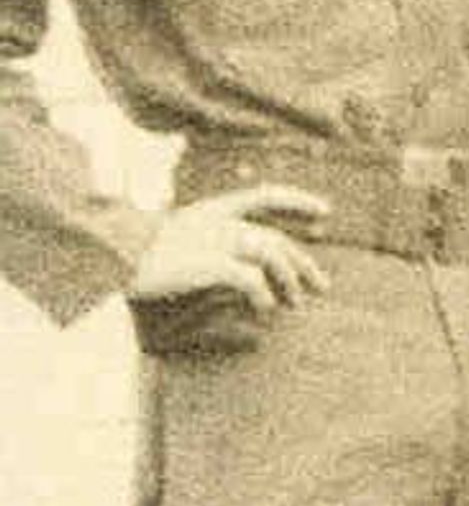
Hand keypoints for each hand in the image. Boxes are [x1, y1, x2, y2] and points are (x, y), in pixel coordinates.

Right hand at [128, 187, 326, 316]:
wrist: (106, 259)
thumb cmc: (134, 256)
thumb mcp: (174, 243)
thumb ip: (206, 246)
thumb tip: (241, 271)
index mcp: (208, 209)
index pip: (262, 195)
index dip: (296, 200)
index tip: (325, 210)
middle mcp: (216, 221)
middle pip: (275, 238)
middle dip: (303, 264)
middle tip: (322, 287)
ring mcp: (214, 240)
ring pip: (271, 257)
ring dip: (289, 283)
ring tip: (295, 306)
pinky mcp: (211, 263)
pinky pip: (251, 281)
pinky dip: (262, 296)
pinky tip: (265, 311)